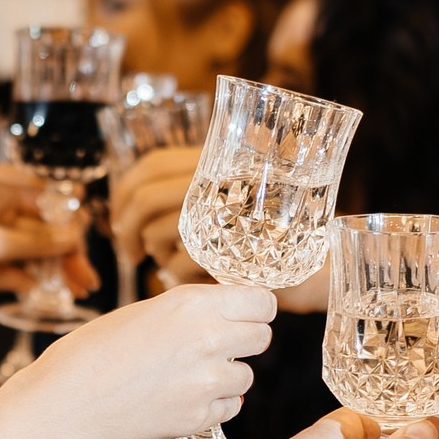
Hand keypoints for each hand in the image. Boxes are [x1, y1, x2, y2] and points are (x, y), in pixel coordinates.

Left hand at [0, 164, 86, 313]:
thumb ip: (37, 241)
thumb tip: (73, 237)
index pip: (45, 203)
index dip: (68, 223)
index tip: (84, 244)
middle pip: (42, 231)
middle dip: (66, 253)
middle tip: (86, 277)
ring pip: (33, 254)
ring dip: (54, 271)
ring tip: (77, 289)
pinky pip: (18, 273)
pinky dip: (34, 282)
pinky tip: (50, 294)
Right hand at [0, 282, 275, 438]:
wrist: (59, 408)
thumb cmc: (85, 357)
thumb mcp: (139, 315)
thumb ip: (186, 313)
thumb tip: (222, 317)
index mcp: (190, 303)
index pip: (262, 301)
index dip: (253, 309)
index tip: (242, 315)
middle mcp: (206, 339)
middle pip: (263, 336)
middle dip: (244, 341)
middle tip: (215, 347)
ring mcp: (205, 382)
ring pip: (247, 376)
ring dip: (227, 377)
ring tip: (186, 378)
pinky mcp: (198, 419)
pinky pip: (229, 408)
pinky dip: (211, 407)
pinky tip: (177, 401)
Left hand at [111, 144, 325, 310]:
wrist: (319, 265)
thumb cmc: (273, 234)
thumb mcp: (236, 201)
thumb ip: (198, 192)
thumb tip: (138, 203)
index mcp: (218, 162)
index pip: (152, 165)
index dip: (125, 190)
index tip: (119, 214)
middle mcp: (221, 182)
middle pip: (147, 199)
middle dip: (127, 228)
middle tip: (130, 250)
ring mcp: (226, 218)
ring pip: (159, 233)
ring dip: (156, 252)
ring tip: (171, 261)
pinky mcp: (229, 256)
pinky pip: (178, 264)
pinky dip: (176, 274)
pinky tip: (191, 276)